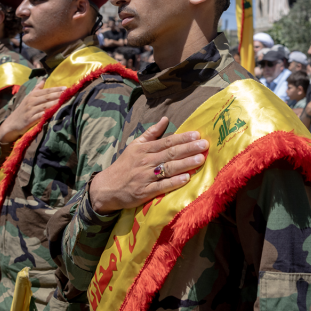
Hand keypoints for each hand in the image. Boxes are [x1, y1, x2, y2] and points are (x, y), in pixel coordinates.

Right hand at [0, 80, 65, 144]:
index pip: (46, 91)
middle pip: (47, 97)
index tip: (66, 88)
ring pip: (45, 105)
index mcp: (32, 95)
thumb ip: (36, 89)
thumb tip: (44, 79)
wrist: (12, 123)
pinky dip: (48, 113)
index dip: (56, 89)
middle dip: (58, 95)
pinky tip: (55, 111)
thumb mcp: (28, 98)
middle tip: (68, 93)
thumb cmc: (23, 109)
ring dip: (55, 103)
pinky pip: (41, 115)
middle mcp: (31, 101)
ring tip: (64, 101)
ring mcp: (30, 110)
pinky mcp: (30, 119)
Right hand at [90, 117, 208, 213]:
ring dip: (185, 164)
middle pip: (170, 154)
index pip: (167, 142)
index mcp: (144, 149)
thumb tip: (166, 118)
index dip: (183, 138)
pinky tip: (186, 178)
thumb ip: (151, 133)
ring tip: (200, 159)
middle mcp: (146, 162)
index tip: (197, 134)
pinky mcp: (144, 192)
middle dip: (189, 148)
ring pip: (168, 169)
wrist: (106, 188)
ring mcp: (145, 177)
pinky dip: (173, 182)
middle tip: (205, 144)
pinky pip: (161, 187)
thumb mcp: (135, 146)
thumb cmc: (124, 166)